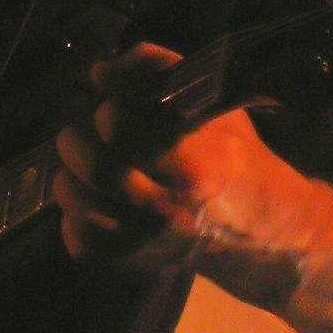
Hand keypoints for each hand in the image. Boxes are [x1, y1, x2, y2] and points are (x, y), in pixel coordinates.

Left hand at [52, 43, 323, 281]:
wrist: (264, 226)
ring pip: (78, 204)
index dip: (109, 112)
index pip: (118, 126)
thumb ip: (155, 69)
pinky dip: (73, 221)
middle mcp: (173, 206)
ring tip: (81, 168)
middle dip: (76, 142)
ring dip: (68, 178)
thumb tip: (99, 73)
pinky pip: (81, 243)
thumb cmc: (231, 153)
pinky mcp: (136, 262)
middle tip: (81, 135)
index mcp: (196, 161)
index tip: (115, 110)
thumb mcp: (211, 100)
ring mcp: (152, 240)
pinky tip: (93, 205)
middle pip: (95, 168)